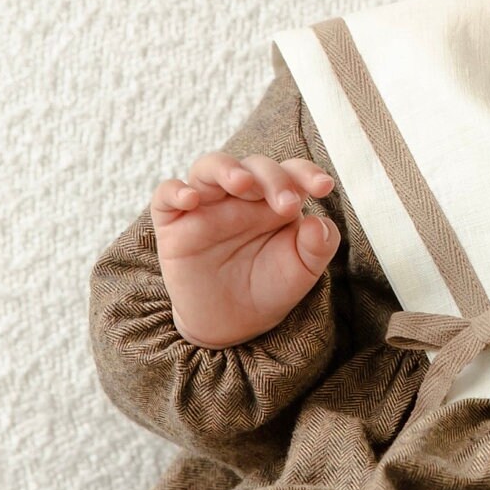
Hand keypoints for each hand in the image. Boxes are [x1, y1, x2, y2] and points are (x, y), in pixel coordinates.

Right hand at [151, 154, 340, 347]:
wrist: (231, 324)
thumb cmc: (268, 288)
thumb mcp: (301, 270)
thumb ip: (318, 246)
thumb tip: (320, 222)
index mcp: (274, 199)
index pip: (291, 171)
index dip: (307, 172)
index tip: (324, 187)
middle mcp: (241, 196)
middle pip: (254, 165)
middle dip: (273, 179)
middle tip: (287, 205)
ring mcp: (206, 206)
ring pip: (209, 167)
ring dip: (226, 169)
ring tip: (242, 183)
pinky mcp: (174, 224)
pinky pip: (166, 195)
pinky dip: (175, 191)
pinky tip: (191, 199)